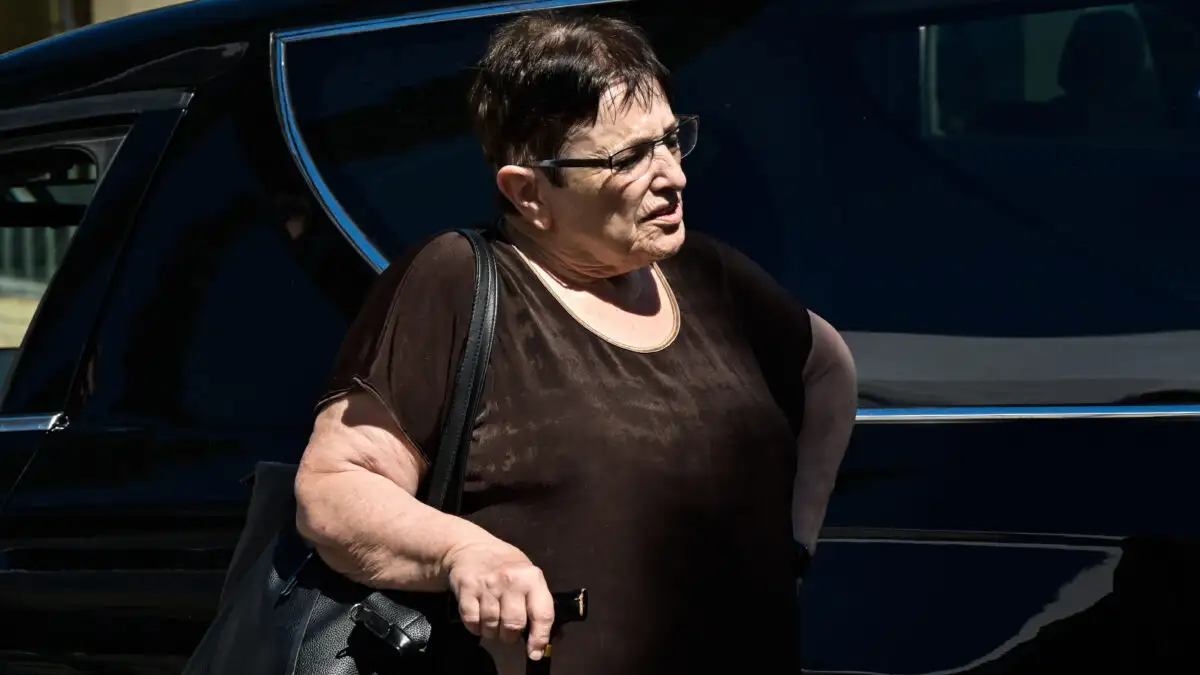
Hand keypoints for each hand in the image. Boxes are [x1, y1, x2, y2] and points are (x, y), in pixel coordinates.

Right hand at [443, 537, 554, 659]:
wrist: (471, 546)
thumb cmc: (506, 564)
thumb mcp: (528, 576)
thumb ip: (539, 604)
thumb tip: (554, 637)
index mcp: (532, 578)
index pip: (542, 614)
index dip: (540, 637)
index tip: (534, 652)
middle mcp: (511, 580)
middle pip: (514, 625)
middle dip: (510, 636)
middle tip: (508, 631)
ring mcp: (488, 584)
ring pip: (491, 626)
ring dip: (492, 632)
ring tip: (493, 623)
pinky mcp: (467, 589)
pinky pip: (472, 621)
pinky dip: (476, 627)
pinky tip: (479, 619)